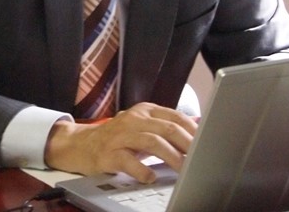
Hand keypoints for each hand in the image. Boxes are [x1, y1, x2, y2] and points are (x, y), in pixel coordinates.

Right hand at [43, 103, 196, 182]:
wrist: (80, 145)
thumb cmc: (117, 138)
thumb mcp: (142, 126)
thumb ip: (166, 126)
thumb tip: (197, 127)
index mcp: (144, 111)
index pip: (175, 116)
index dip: (193, 130)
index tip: (208, 142)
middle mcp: (133, 119)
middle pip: (167, 128)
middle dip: (188, 144)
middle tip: (201, 157)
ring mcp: (120, 136)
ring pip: (152, 142)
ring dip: (171, 156)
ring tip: (183, 169)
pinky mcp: (108, 153)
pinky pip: (128, 161)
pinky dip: (142, 170)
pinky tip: (150, 177)